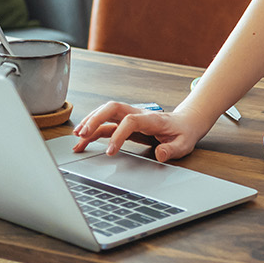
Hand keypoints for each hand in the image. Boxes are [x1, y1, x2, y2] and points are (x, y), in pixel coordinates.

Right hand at [72, 101, 208, 161]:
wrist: (186, 122)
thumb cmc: (184, 132)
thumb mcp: (184, 144)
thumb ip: (172, 149)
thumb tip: (160, 154)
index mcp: (152, 119)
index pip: (130, 120)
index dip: (118, 134)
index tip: (110, 152)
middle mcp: (138, 114)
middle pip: (113, 108)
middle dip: (95, 119)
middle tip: (82, 135)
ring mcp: (130, 117)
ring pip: (106, 113)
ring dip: (90, 122)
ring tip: (77, 138)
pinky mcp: (126, 124)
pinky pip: (106, 124)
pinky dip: (93, 130)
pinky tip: (82, 141)